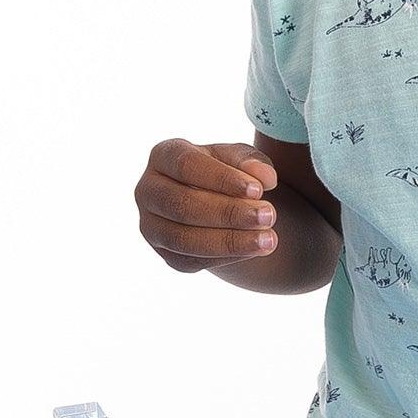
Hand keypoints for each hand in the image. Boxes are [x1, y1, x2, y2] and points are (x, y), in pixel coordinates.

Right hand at [135, 139, 280, 273]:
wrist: (218, 204)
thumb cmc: (226, 172)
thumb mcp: (240, 159)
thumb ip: (252, 162)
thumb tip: (265, 178)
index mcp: (163, 156)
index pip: (186, 165)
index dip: (222, 179)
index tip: (258, 190)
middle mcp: (149, 191)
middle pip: (182, 205)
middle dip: (228, 213)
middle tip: (268, 216)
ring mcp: (152, 226)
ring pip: (183, 239)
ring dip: (229, 241)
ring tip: (268, 239)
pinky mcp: (165, 255)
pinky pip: (191, 260)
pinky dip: (225, 256)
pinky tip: (254, 249)